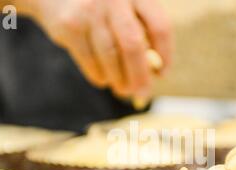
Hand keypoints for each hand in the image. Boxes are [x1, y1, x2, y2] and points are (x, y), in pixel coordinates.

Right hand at [21, 0, 171, 98]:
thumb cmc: (99, 8)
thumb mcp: (123, 9)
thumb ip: (140, 33)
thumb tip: (154, 75)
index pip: (159, 27)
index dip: (165, 55)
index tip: (162, 75)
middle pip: (133, 45)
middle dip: (140, 76)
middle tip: (142, 94)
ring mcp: (90, 10)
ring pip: (110, 56)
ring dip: (119, 80)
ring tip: (122, 90)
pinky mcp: (70, 25)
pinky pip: (90, 61)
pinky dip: (99, 76)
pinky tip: (103, 79)